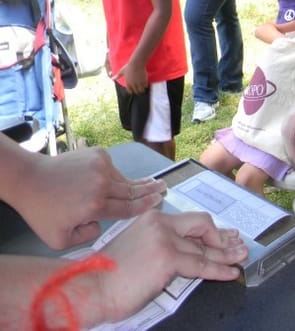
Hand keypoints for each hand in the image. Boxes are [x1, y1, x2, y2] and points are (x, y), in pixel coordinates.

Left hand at [14, 148, 166, 249]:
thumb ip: (86, 239)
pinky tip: (111, 179)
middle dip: (151, 189)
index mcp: (96, 206)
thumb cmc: (42, 211)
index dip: (146, 205)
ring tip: (149, 183)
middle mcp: (103, 184)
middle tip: (164, 187)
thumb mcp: (59, 240)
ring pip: (123, 179)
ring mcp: (101, 166)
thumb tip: (100, 225)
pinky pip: (113, 167)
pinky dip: (113, 174)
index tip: (159, 200)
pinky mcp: (98, 154)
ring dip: (133, 183)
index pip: (128, 208)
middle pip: (133, 190)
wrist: (30, 179)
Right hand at [89, 210, 247, 324]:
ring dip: (226, 254)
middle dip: (222, 237)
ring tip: (241, 257)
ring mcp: (165, 239)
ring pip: (204, 248)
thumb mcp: (138, 249)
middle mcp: (160, 223)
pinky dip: (219, 269)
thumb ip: (162, 246)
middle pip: (202, 226)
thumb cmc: (107, 275)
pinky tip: (231, 272)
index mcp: (152, 218)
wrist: (88, 287)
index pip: (189, 220)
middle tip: (239, 244)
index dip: (210, 230)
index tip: (224, 236)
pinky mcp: (167, 258)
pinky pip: (201, 265)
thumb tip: (189, 253)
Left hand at [112, 61, 147, 93]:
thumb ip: (118, 76)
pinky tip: (145, 84)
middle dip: (137, 91)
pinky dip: (145, 85)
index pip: (129, 90)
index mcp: (128, 82)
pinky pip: (145, 86)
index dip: (131, 91)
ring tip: (142, 89)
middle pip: (136, 91)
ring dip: (142, 90)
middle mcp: (133, 84)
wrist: (136, 63)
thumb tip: (112, 79)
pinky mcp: (144, 80)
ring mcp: (139, 82)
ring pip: (141, 90)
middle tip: (138, 90)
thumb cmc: (129, 66)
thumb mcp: (122, 71)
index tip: (132, 90)